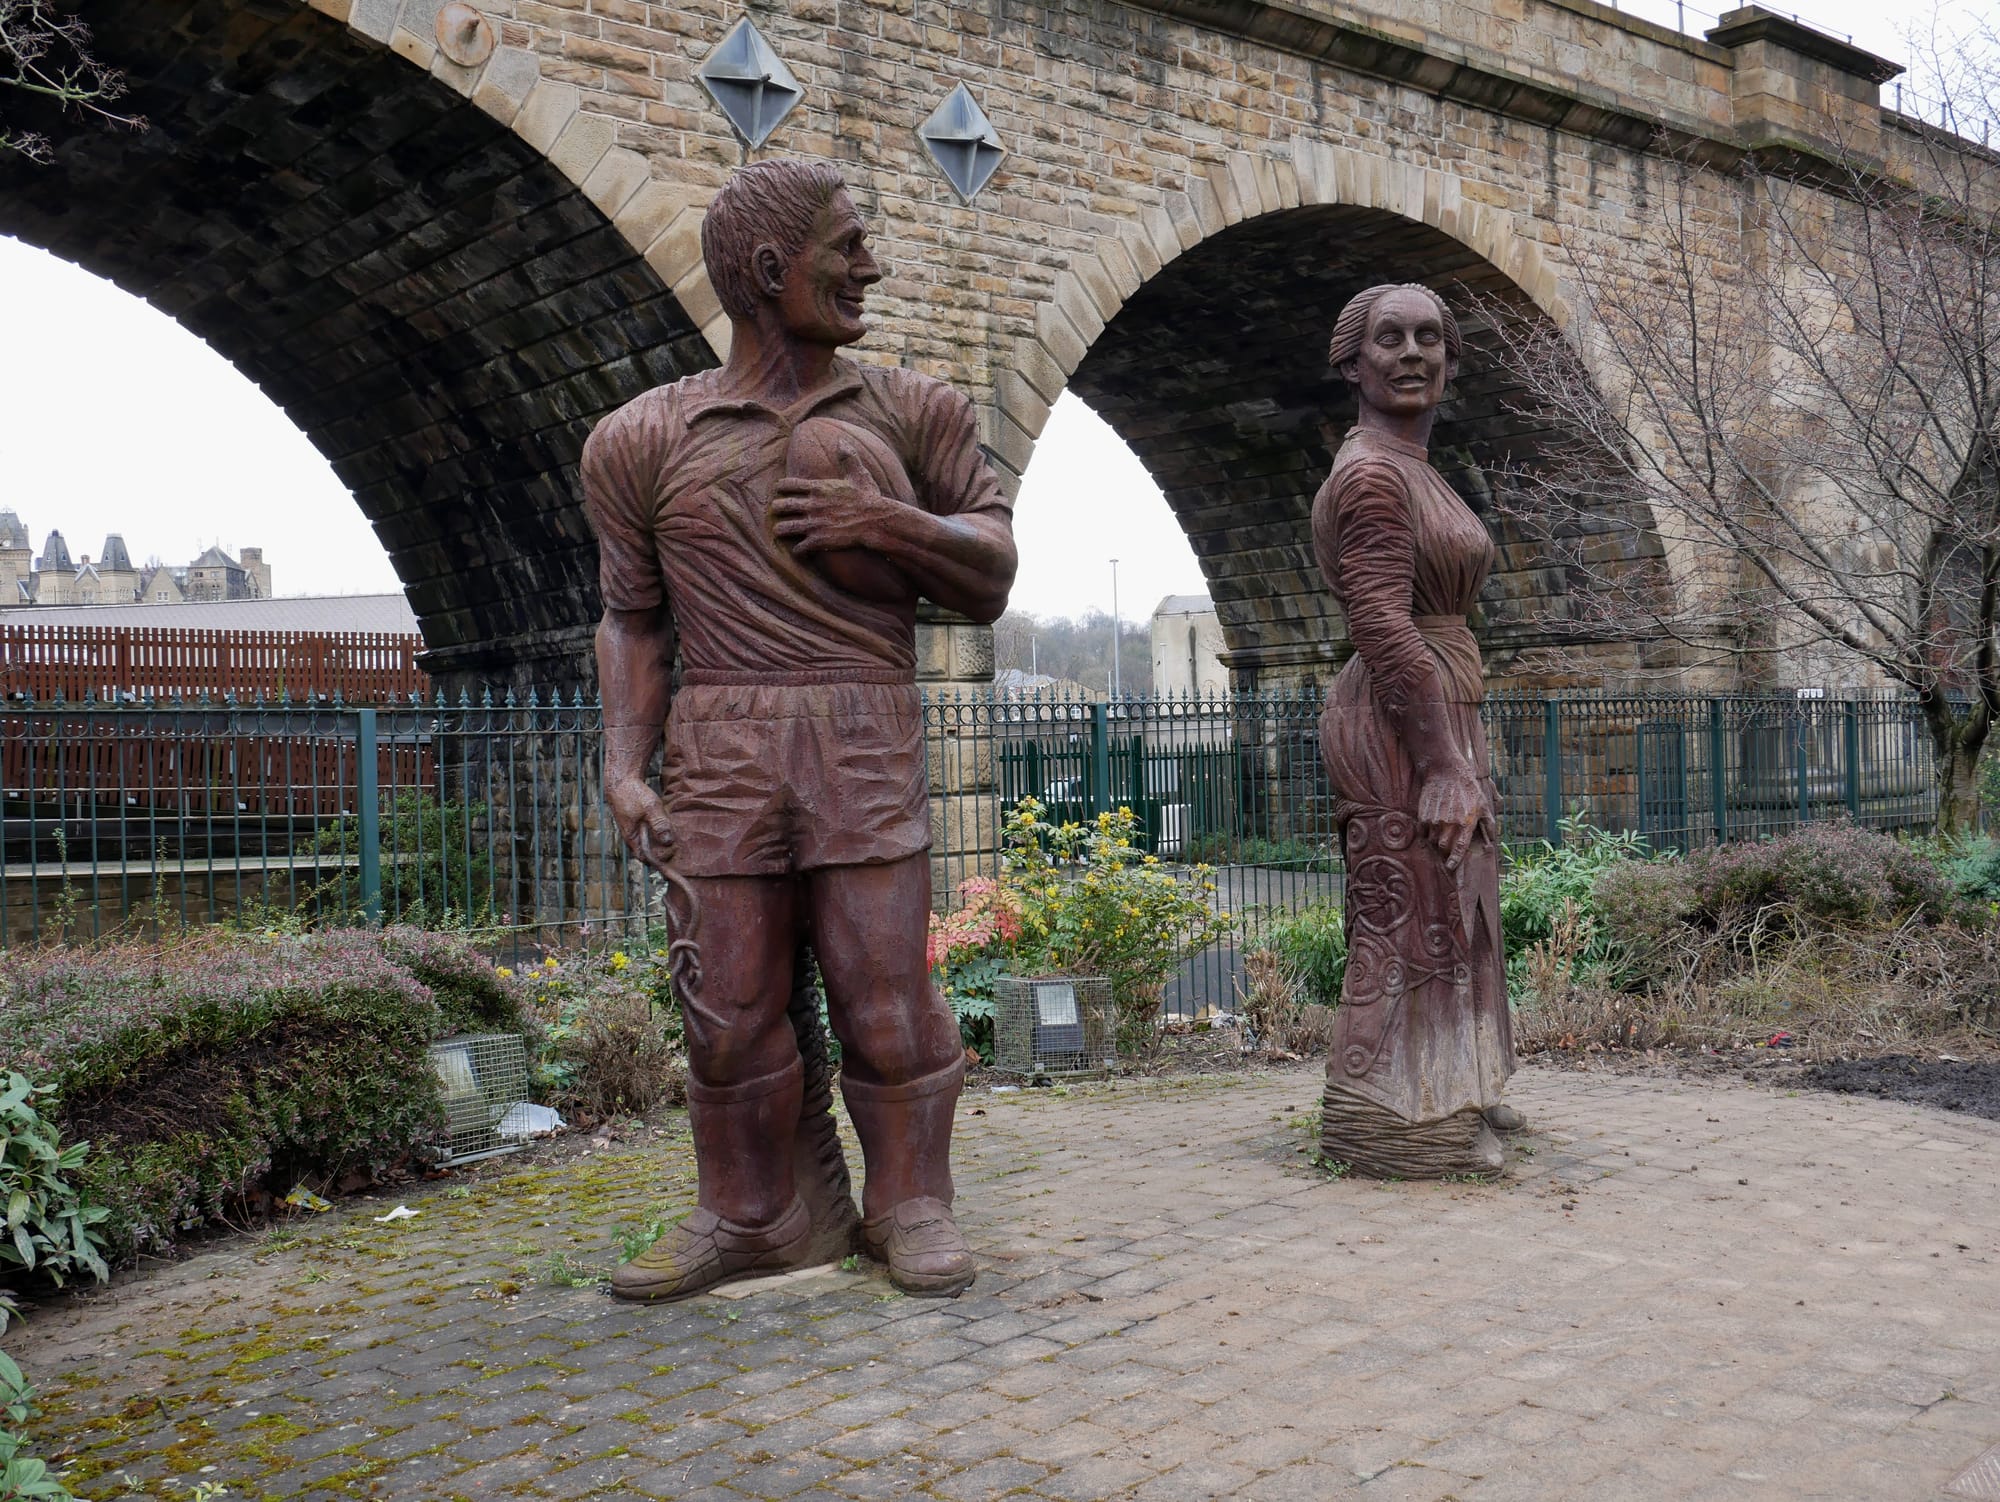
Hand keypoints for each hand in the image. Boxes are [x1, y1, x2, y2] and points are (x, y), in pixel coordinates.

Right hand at [606, 778, 675, 874]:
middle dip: (664, 854)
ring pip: (651, 842)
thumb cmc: (633, 794)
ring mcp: (636, 830)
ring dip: (663, 843)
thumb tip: (668, 841)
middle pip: (650, 853)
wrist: (622, 780)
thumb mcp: (649, 808)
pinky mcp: (639, 822)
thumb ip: (659, 824)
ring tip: (679, 843)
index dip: (661, 862)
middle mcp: (633, 837)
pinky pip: (651, 833)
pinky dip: (660, 833)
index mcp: (633, 838)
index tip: (674, 862)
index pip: (647, 859)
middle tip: (681, 852)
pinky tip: (672, 830)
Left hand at [771, 454, 905, 555]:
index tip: (780, 490)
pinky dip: (797, 550)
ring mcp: (814, 524)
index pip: (787, 485)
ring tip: (780, 531)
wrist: (876, 521)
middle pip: (780, 506)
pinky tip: (799, 549)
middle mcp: (812, 505)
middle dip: (777, 509)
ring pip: (784, 528)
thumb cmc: (868, 497)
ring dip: (781, 530)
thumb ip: (848, 458)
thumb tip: (842, 441)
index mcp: (818, 488)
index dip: (780, 488)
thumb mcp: (858, 474)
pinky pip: (799, 548)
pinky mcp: (819, 540)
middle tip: (777, 511)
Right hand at [1416, 765, 1494, 871]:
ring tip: (1441, 833)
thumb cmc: (1467, 788)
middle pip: (1444, 847)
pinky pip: (1424, 832)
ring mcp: (1435, 820)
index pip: (1459, 848)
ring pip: (1433, 841)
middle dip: (1445, 850)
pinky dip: (1428, 832)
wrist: (1446, 772)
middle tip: (1447, 848)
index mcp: (1466, 823)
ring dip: (1436, 841)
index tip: (1451, 867)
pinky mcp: (1424, 816)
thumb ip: (1488, 824)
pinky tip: (1433, 825)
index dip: (1455, 860)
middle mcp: (1449, 824)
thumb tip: (1491, 841)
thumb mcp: (1483, 805)